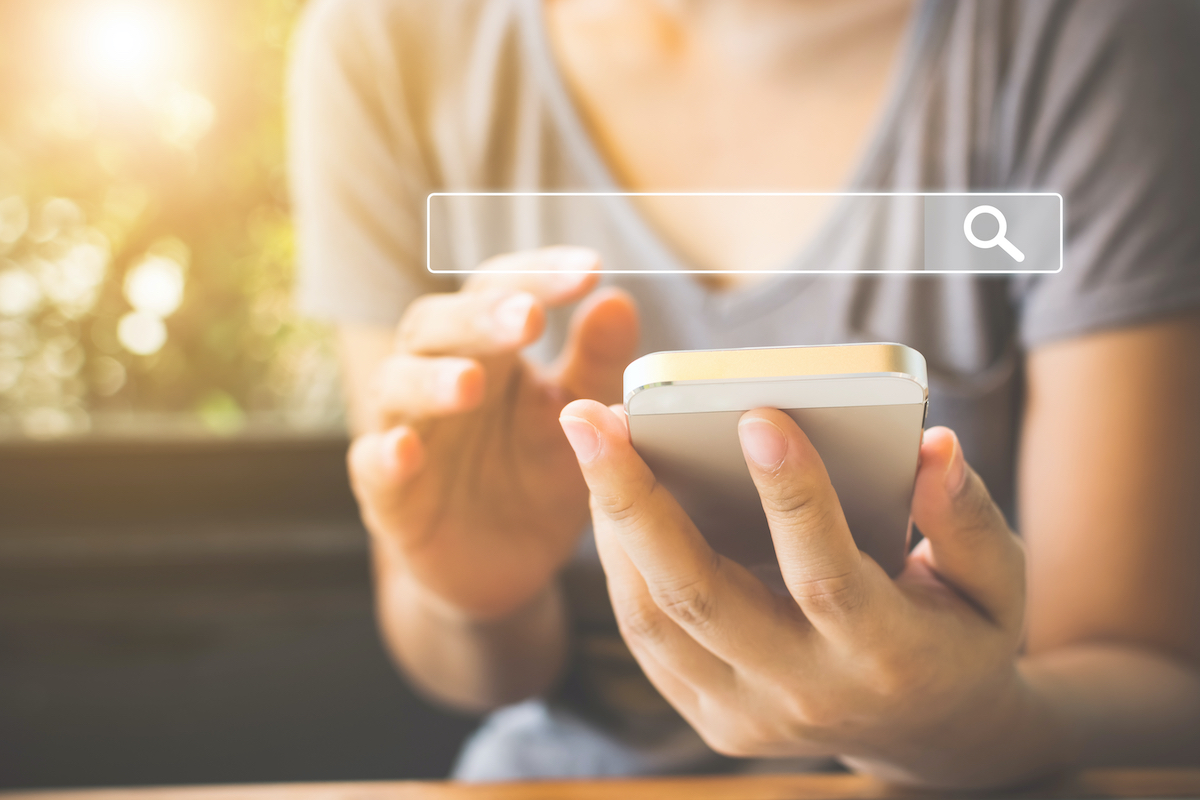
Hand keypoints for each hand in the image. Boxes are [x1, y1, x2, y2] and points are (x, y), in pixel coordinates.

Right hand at [348, 248, 638, 620]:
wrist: (510, 565)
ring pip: (396, 385)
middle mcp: (436, 374)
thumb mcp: (582, 420)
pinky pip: (371, 466)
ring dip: (431, 380)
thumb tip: (618, 299)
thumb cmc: (541, 472)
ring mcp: (407, 430)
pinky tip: (407, 450)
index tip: (590, 267)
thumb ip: (597, 363)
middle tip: (528, 317)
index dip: (538, 274)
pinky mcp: (388, 494)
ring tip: (472, 385)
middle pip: (439, 325)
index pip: (501, 289)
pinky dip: (384, 455)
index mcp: (489, 348)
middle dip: (481, 317)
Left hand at [559, 400, 1041, 786]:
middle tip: (591, 416)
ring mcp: (747, 714)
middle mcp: (805, 693)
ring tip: (591, 439)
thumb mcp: (995, 584)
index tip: (756, 413)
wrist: (928, 737)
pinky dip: (619, 563)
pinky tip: (609, 493)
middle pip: (700, 596)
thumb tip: (932, 446)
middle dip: (635, 499)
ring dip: (611, 523)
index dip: (793, 495)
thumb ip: (967, 519)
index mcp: (886, 657)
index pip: (825, 575)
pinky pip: (646, 637)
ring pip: (654, 617)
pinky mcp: (711, 713)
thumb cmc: (960, 636)